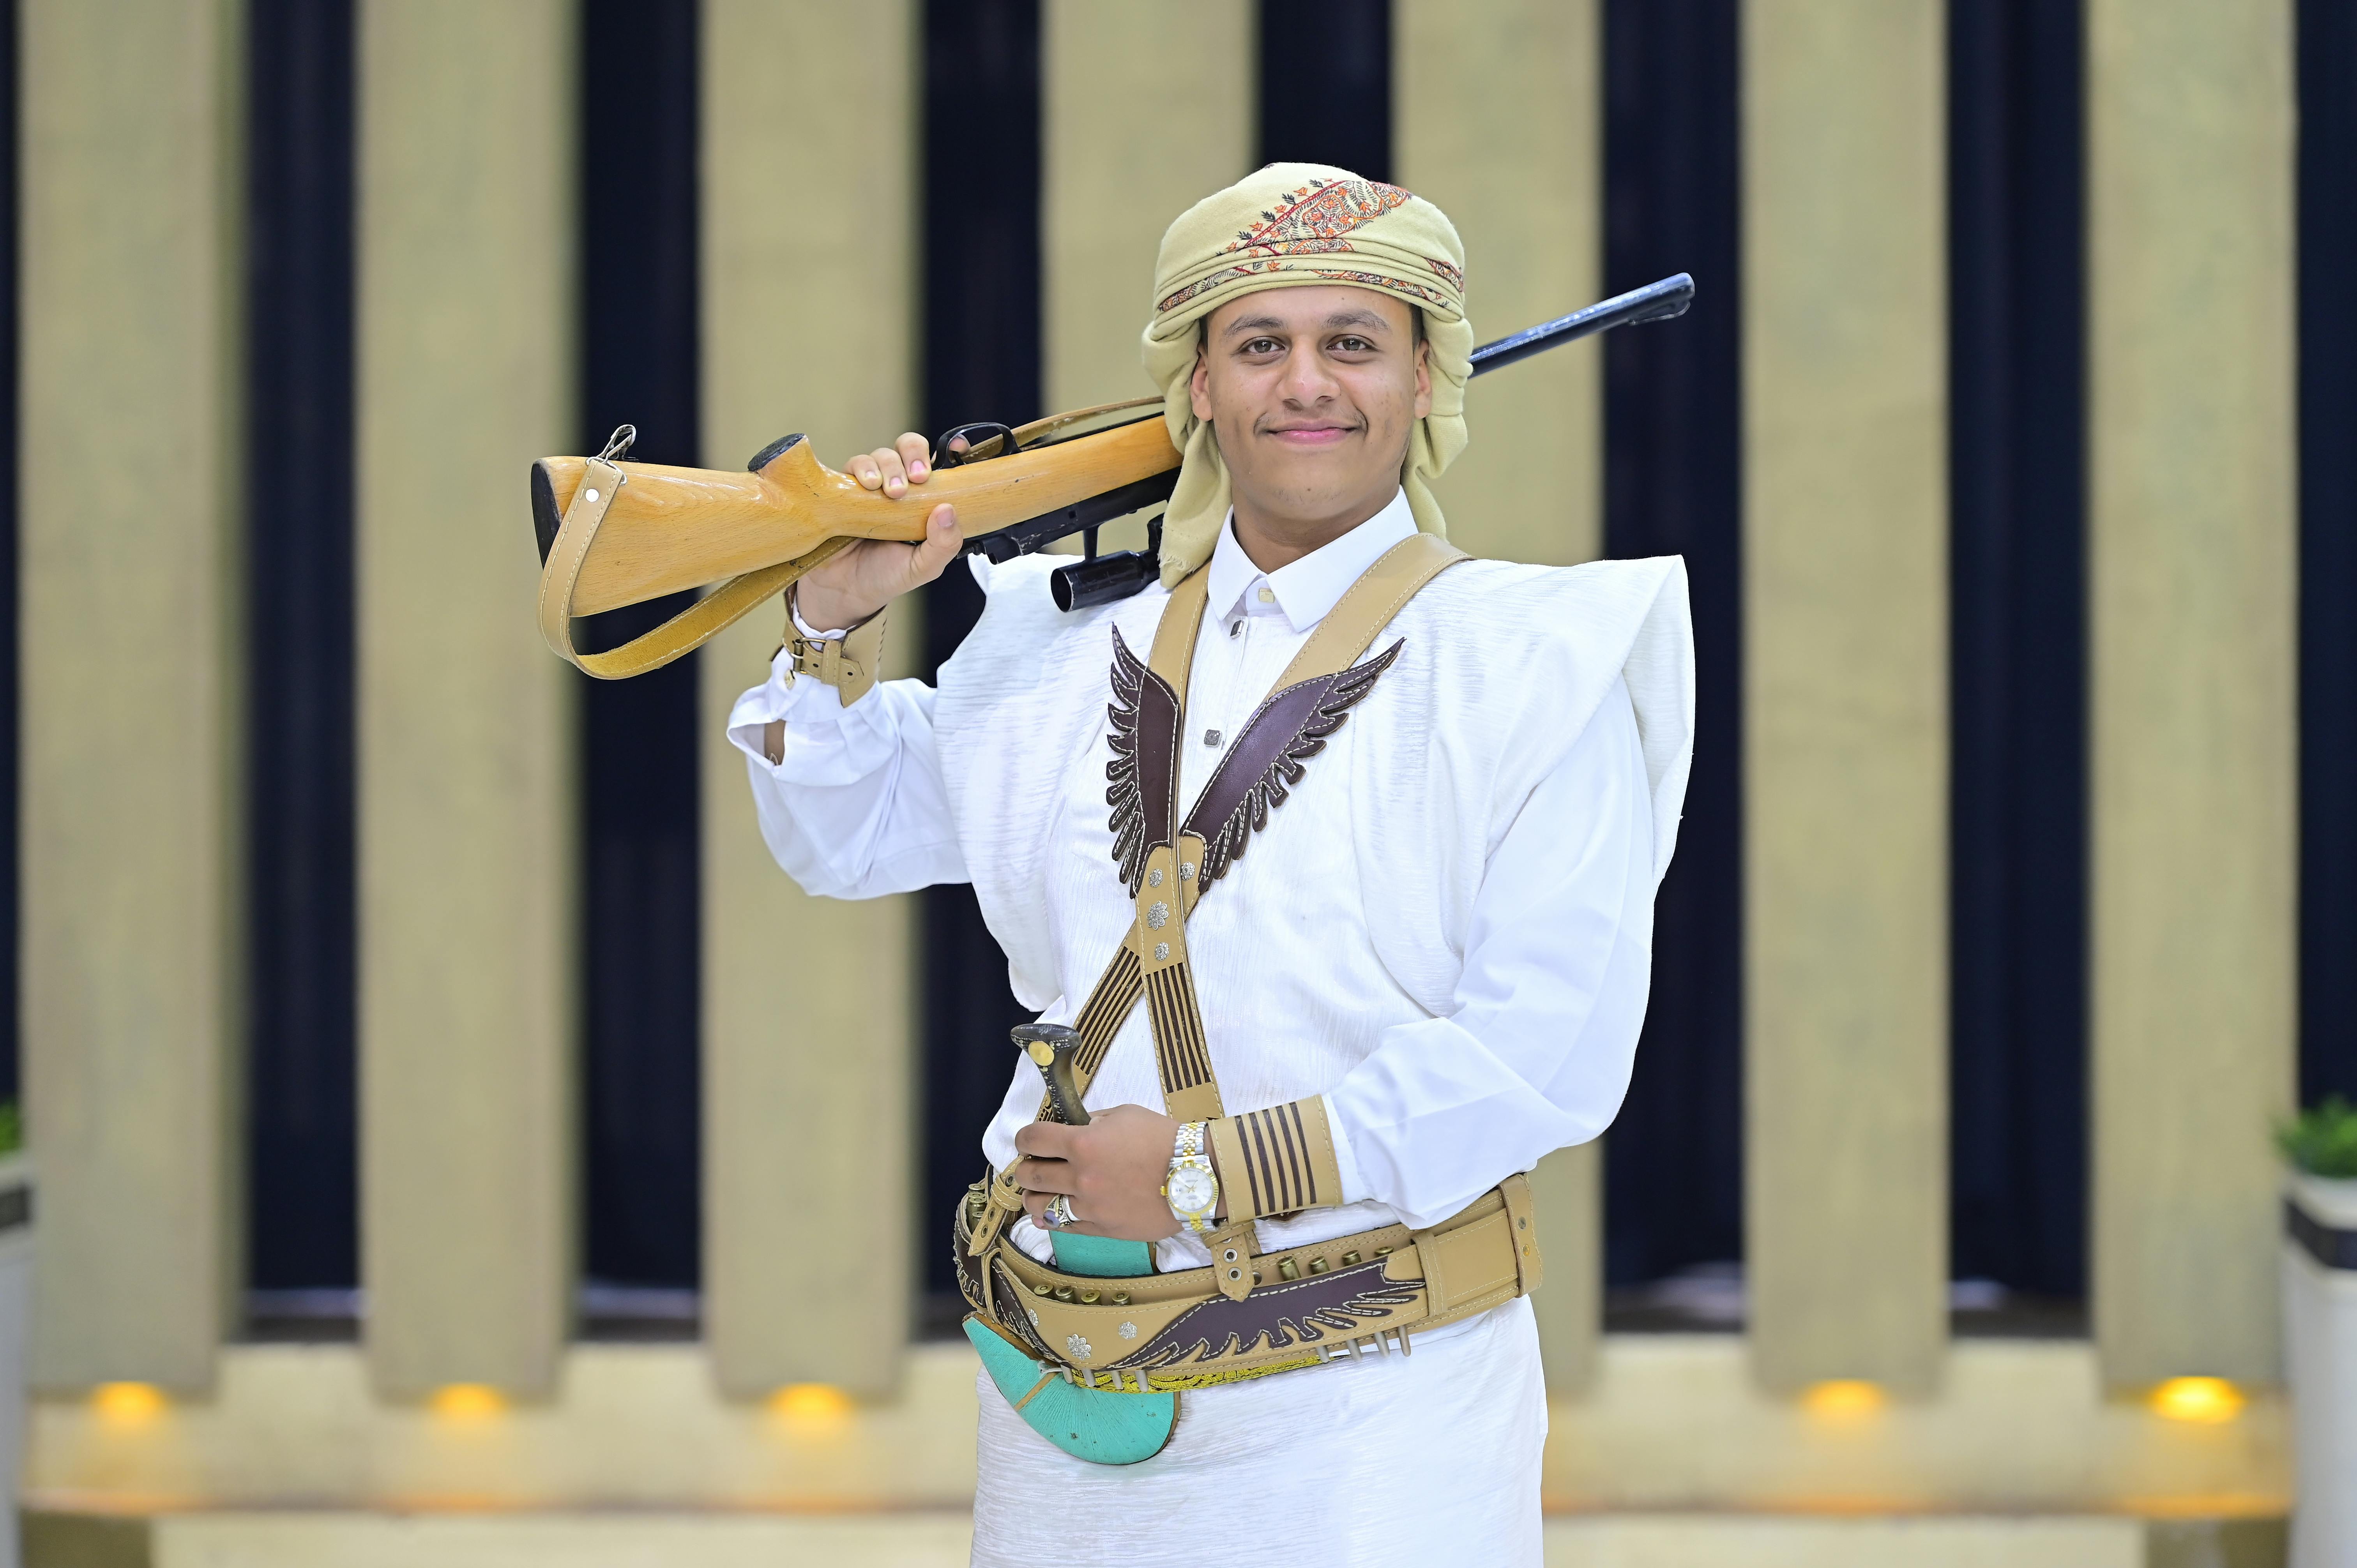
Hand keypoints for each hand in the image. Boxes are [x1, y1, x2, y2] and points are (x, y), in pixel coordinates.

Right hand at [791, 431, 967, 631]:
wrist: (845, 590)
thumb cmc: (888, 574)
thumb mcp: (924, 567)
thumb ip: (943, 545)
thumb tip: (947, 510)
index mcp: (924, 499)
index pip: (939, 464)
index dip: (951, 449)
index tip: (958, 448)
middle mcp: (898, 485)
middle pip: (907, 447)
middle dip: (913, 454)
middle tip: (917, 478)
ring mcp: (870, 485)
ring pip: (880, 455)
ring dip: (889, 466)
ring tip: (891, 493)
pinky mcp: (843, 488)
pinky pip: (852, 466)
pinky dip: (862, 469)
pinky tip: (868, 486)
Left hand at [1014, 1105, 1202, 1242]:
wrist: (1195, 1177)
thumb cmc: (1163, 1140)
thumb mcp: (1126, 1115)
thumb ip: (1094, 1121)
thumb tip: (1076, 1127)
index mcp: (1083, 1143)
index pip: (1033, 1139)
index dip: (1024, 1138)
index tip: (1027, 1141)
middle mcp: (1080, 1177)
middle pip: (1029, 1175)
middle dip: (1025, 1168)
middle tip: (1033, 1165)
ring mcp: (1089, 1206)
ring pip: (1039, 1206)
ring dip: (1033, 1196)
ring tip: (1039, 1192)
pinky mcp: (1100, 1228)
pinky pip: (1062, 1227)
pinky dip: (1049, 1218)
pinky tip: (1047, 1213)